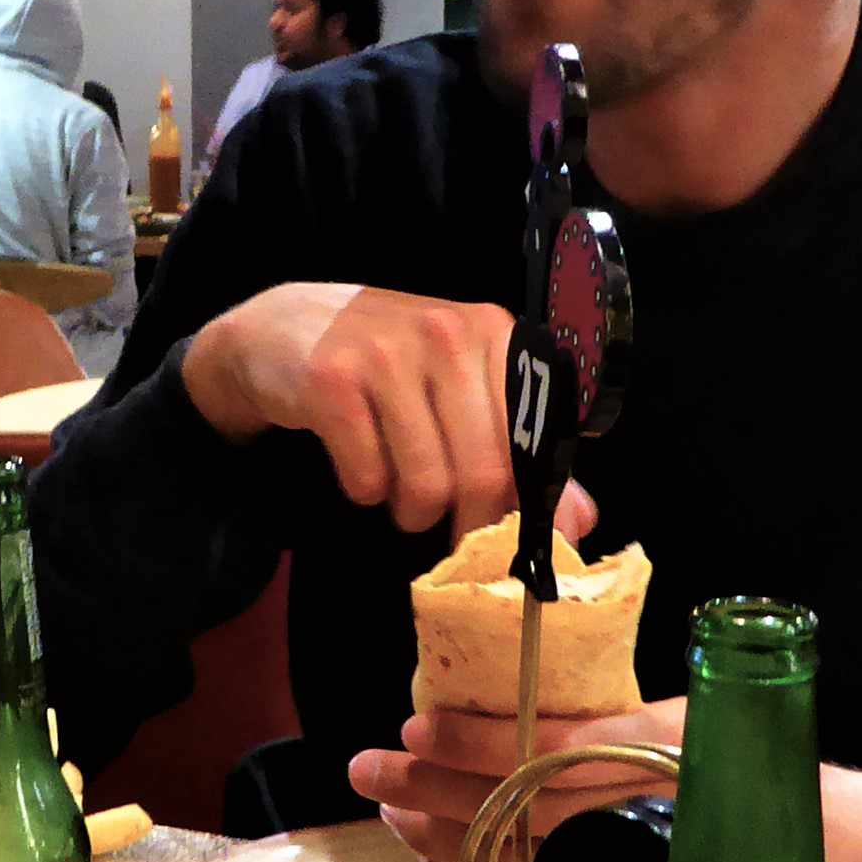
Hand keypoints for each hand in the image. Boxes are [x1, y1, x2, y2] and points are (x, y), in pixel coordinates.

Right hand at [183, 283, 530, 533]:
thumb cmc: (389, 366)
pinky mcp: (332, 380)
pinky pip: (367, 477)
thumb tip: (579, 522)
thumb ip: (523, 451)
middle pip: (484, 473)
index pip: (533, 442)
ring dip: (411, 511)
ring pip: (426, 484)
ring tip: (398, 491)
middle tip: (445, 526)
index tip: (507, 532)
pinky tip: (358, 463)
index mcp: (494, 335)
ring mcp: (387, 353)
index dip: (524, 504)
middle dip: (467, 522)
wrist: (282, 329)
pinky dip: (363, 490)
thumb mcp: (462, 391)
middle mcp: (447, 335)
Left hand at [353, 708, 861, 861]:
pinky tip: (446, 861)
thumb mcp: (699, 721)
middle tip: (370, 768)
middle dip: (435, 786)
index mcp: (669, 747)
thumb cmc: (770, 768)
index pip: (553, 744)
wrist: (856, 860)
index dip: (478, 737)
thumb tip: (521, 701)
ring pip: (522, 859)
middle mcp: (652, 811)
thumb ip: (620, 721)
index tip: (416, 722)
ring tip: (391, 809)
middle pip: (520, 804)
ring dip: (445, 837)